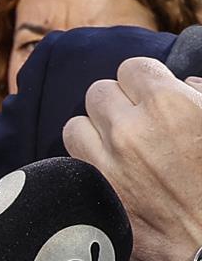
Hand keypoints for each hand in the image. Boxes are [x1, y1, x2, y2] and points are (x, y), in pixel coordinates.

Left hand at [63, 56, 201, 260]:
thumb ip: (201, 97)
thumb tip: (183, 84)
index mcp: (168, 104)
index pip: (132, 68)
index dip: (144, 82)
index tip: (152, 96)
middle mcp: (129, 128)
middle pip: (99, 92)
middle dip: (118, 104)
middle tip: (137, 123)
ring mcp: (105, 161)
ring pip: (76, 124)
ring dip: (94, 131)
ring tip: (118, 147)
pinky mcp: (92, 192)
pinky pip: (71, 159)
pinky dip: (85, 160)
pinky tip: (109, 170)